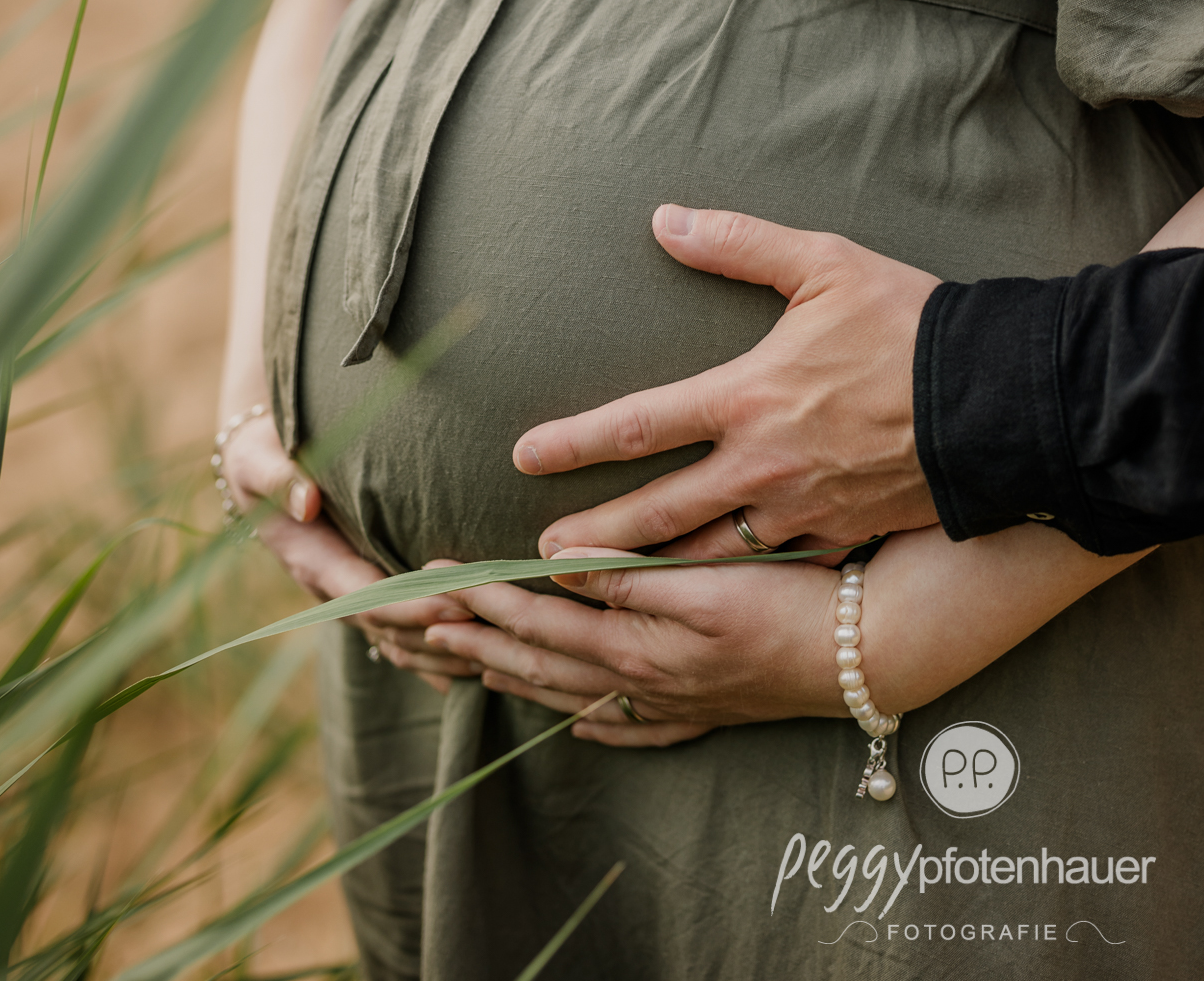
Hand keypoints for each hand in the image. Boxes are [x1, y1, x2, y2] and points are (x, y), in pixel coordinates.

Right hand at [221, 411, 479, 691]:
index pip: (367, 597)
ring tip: (503, 650)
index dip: (411, 605)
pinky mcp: (368, 597)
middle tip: (498, 628)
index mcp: (313, 561)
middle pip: (393, 630)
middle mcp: (334, 592)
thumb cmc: (262, 454)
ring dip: (447, 653)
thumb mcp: (257, 457)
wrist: (256, 468)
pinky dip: (440, 655)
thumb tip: (307, 500)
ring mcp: (351, 600)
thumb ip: (280, 478)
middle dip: (443, 633)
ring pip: (401, 644)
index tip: (455, 602)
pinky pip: (404, 639)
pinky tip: (482, 666)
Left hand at [423, 547, 842, 746]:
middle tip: (424, 628)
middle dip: (480, 644)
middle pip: (544, 665)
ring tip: (474, 667)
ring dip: (519, 678)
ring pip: (577, 696)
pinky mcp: (705, 711)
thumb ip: (627, 574)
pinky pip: (632, 729)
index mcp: (637, 645)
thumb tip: (556, 562)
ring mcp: (674, 704)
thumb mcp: (707, 582)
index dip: (484, 601)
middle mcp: (645, 683)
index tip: (435, 583)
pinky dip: (596, 726)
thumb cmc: (790, 605)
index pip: (540, 623)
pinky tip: (580, 726)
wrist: (868, 655)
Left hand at [513, 207, 941, 558]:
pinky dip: (729, 584)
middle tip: (539, 558)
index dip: (575, 442)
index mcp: (750, 398)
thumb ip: (739, 243)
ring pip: (709, 556)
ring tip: (601, 590)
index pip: (640, 423)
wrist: (1002, 402)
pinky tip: (704, 597)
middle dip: (593, 540)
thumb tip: (665, 219)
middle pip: (657, 513)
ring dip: (649, 575)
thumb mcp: (825, 265)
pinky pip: (772, 568)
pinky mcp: (842, 537)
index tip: (523, 455)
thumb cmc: (912, 326)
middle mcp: (764, 466)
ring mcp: (804, 511)